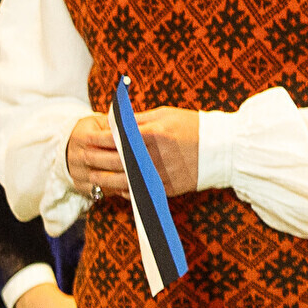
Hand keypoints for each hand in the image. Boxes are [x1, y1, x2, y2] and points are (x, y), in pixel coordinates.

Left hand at [64, 106, 197, 197]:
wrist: (224, 147)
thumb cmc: (192, 126)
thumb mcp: (165, 115)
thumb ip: (139, 120)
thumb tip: (115, 122)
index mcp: (154, 134)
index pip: (117, 138)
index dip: (98, 139)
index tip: (87, 139)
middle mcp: (155, 156)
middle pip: (116, 161)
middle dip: (96, 159)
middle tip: (83, 157)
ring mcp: (161, 175)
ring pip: (123, 180)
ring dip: (104, 179)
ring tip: (93, 175)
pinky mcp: (167, 189)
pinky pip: (139, 192)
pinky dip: (124, 190)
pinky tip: (114, 186)